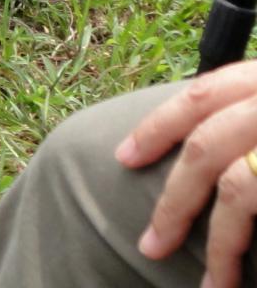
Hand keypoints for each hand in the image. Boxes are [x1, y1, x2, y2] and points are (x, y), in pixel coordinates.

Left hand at [117, 60, 256, 285]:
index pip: (198, 97)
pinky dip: (252, 256)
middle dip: (174, 204)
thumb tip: (209, 151)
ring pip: (239, 194)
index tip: (122, 159)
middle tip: (149, 246)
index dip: (156, 128)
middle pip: (205, 151)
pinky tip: (246, 283)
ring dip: (220, 248)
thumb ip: (247, 112)